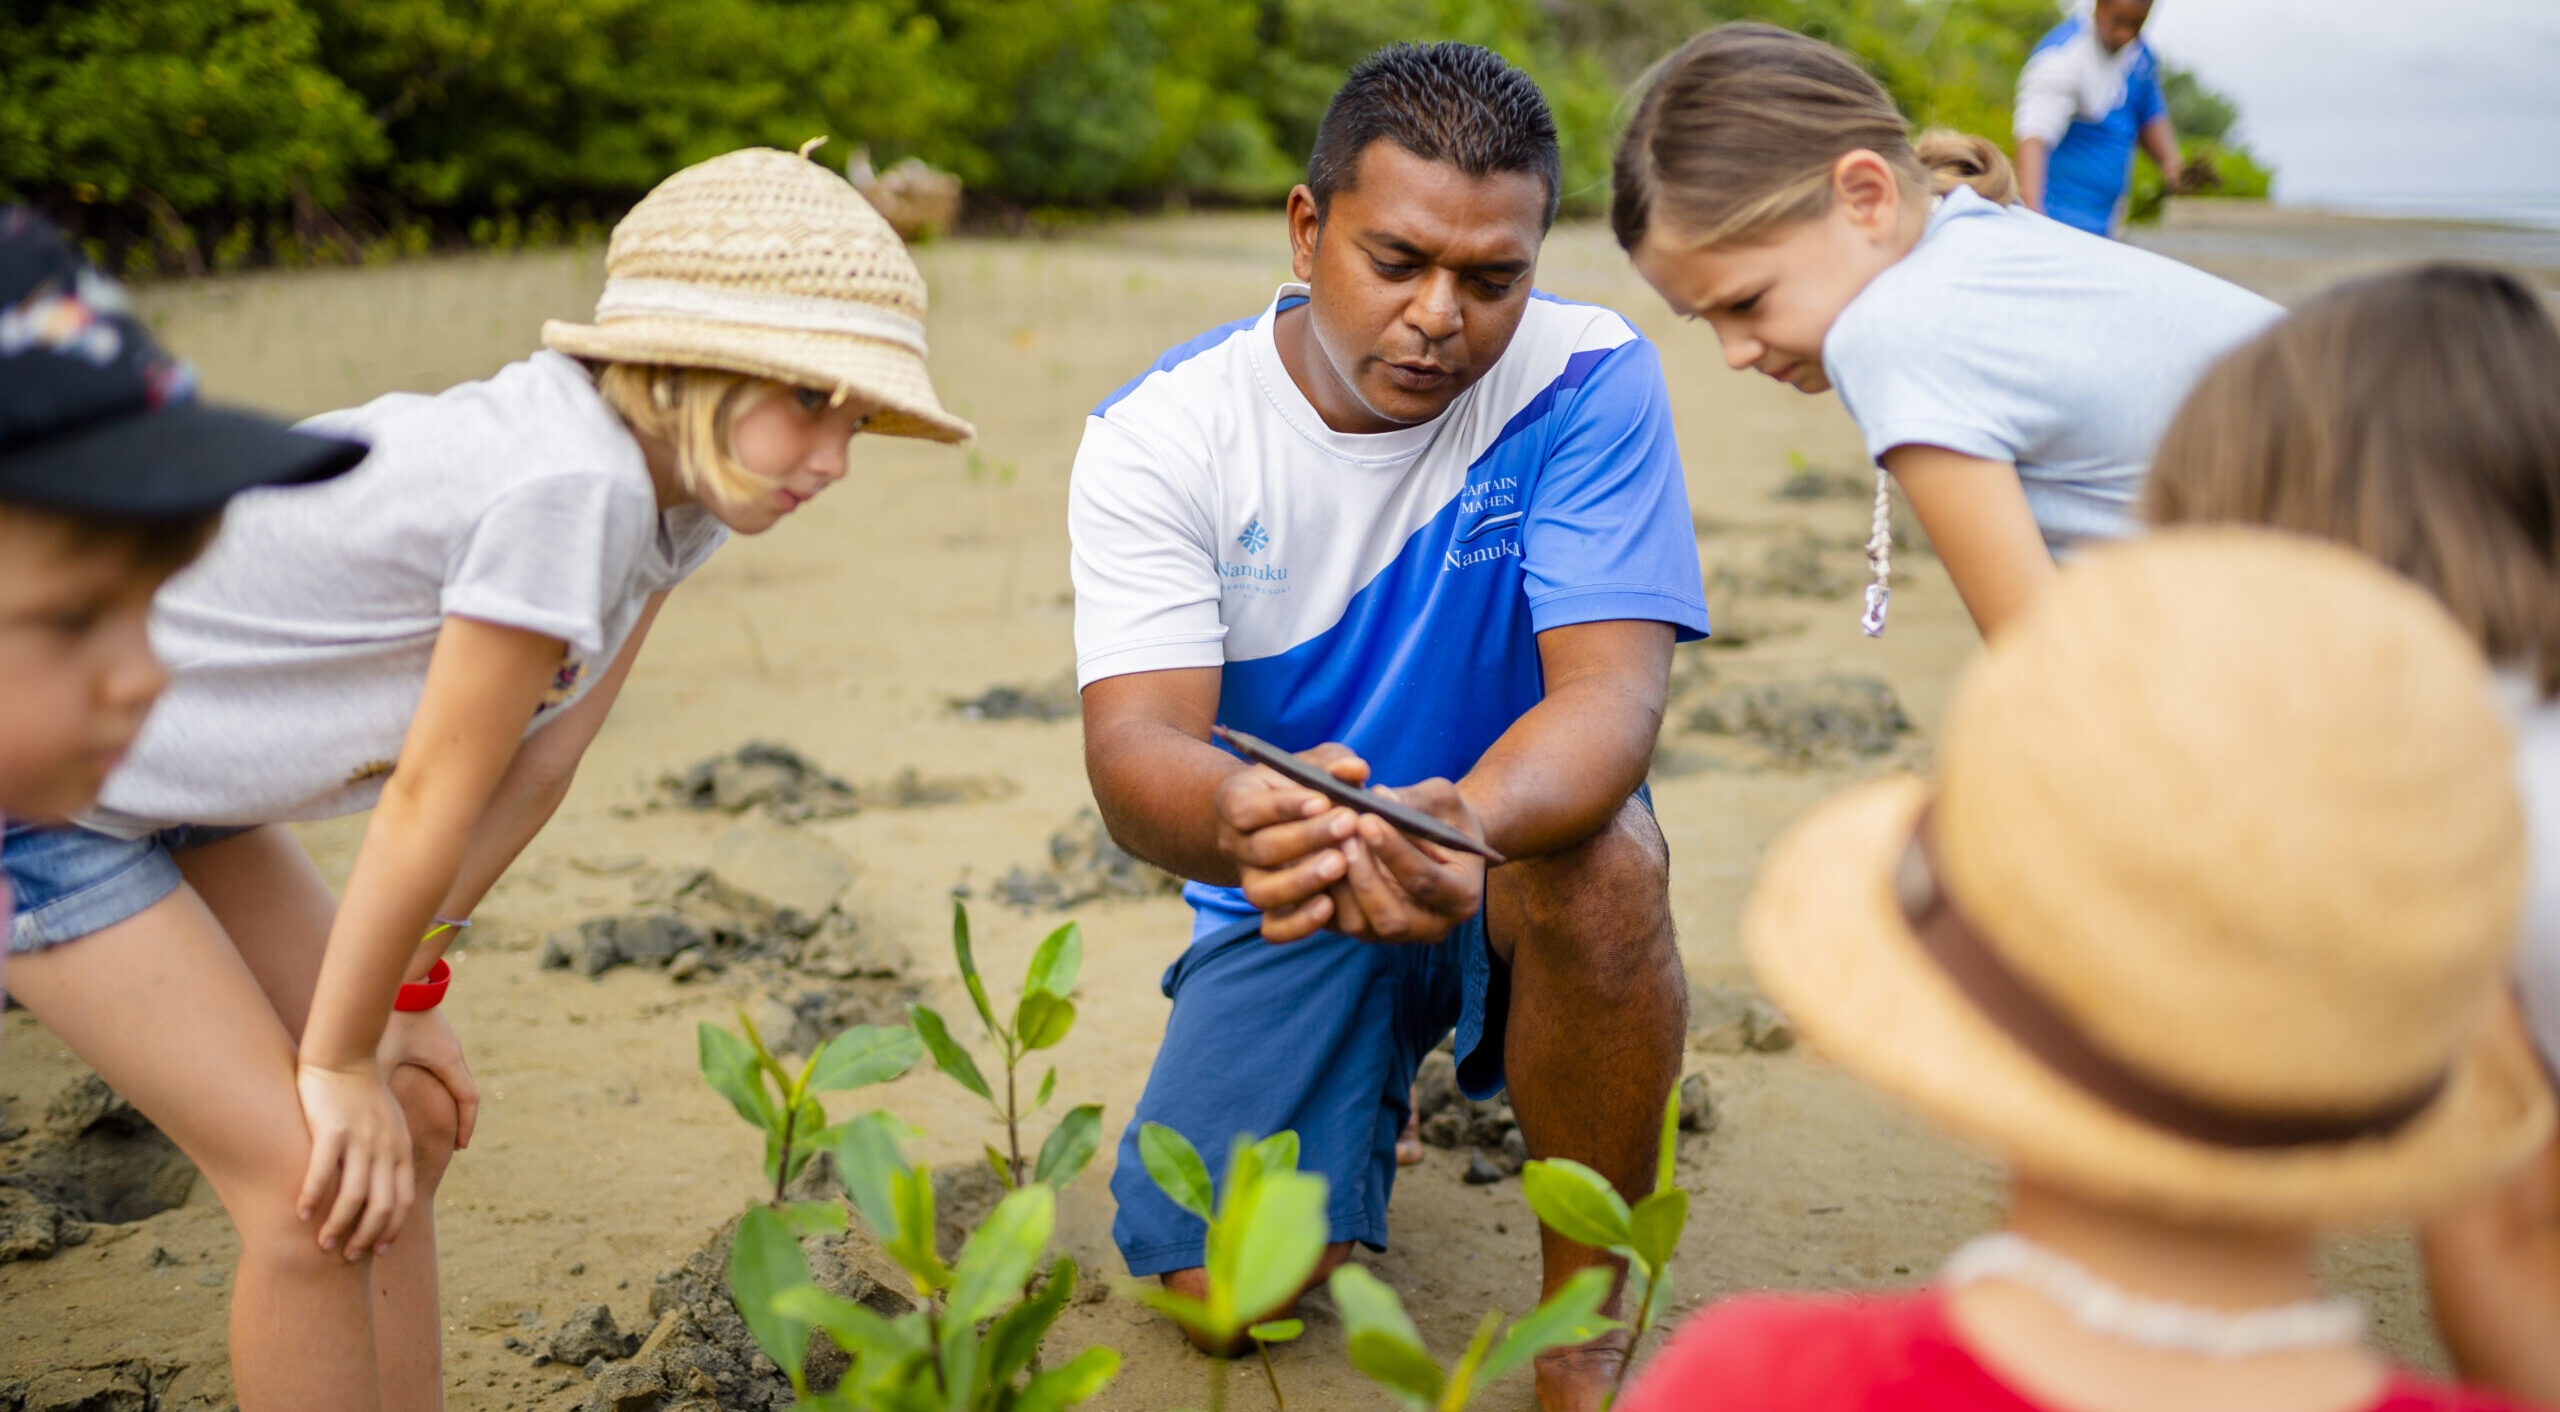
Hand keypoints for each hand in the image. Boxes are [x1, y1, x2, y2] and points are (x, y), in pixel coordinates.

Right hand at [294, 1059, 415, 1259]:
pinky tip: (299, 1214)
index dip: (391, 1230)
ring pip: (353, 1195)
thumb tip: (379, 1188)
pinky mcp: (332, 1129)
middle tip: (347, 1258)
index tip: (377, 1251)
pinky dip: (312, 1197)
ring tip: (322, 1245)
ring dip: (338, 1226)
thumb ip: (388, 1153)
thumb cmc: (362, 1093)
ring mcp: (360, 1138)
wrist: (344, 1053)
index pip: (402, 1200)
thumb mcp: (388, 1123)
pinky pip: (322, 1171)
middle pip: (382, 1206)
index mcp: (400, 1148)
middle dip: (365, 1237)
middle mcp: (385, 1147)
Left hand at [379, 1008, 479, 1150]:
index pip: (468, 1101)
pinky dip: (442, 1087)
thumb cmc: (393, 1017)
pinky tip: (424, 1093)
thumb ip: (377, 1086)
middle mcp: (453, 1054)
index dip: (466, 1126)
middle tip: (452, 1142)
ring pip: (457, 1081)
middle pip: (466, 1093)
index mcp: (449, 1061)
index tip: (459, 1148)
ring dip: (452, 1102)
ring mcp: (446, 1044)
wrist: (403, 982)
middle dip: (461, 1119)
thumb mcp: (383, 1055)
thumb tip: (368, 1119)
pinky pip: (446, 1069)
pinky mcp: (435, 1038)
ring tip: (439, 1122)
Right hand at [1215, 743, 1369, 942]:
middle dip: (1306, 838)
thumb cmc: (1298, 786)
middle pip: (1260, 849)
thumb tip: (1355, 770)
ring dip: (1301, 881)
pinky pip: (1274, 928)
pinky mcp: (1270, 909)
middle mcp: (1235, 845)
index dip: (1284, 806)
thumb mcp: (1311, 765)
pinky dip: (1298, 923)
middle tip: (1347, 824)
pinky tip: (1330, 906)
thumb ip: (1332, 763)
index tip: (1323, 800)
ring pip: (1261, 892)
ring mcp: (1250, 880)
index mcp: (1236, 803)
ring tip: (1341, 864)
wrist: (1277, 821)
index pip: (1248, 808)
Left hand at [1320, 778, 1487, 945]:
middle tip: (1342, 832)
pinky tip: (1312, 854)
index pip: (1426, 882)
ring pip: (1359, 925)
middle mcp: (1431, 926)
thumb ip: (1415, 801)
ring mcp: (1395, 935)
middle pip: (1392, 918)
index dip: (1394, 852)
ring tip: (1326, 838)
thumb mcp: (1442, 800)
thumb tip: (1378, 797)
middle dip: (1363, 875)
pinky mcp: (1363, 931)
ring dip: (1338, 882)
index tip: (1367, 819)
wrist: (1437, 842)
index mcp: (1462, 896)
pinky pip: (1334, 922)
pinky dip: (1320, 891)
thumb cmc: (1444, 817)